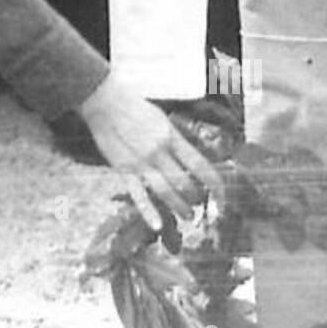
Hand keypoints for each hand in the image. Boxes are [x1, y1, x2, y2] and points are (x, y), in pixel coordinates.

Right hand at [78, 70, 222, 228]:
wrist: (104, 102)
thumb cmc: (134, 107)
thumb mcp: (163, 119)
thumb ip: (176, 140)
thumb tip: (191, 159)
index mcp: (171, 136)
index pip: (200, 165)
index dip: (215, 184)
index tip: (222, 195)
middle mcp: (159, 151)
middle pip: (185, 182)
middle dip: (196, 198)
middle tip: (198, 202)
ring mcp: (141, 162)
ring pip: (166, 192)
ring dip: (179, 208)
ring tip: (188, 216)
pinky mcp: (123, 170)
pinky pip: (138, 194)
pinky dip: (147, 212)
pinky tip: (156, 225)